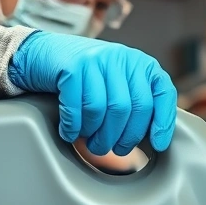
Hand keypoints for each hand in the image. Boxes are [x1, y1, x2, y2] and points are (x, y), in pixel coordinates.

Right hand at [9, 31, 176, 154]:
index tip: (157, 146)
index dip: (162, 123)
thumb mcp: (117, 84)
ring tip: (90, 142)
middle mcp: (121, 58)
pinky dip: (74, 127)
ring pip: (104, 110)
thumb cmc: (85, 78)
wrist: (43, 55)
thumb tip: (155, 138)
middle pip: (131, 108)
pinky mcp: (72, 67)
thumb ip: (136, 101)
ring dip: (96, 135)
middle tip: (112, 149)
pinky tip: (70, 132)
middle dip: (123, 137)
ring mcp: (96, 60)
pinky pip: (78, 108)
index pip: (162, 93)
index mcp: (140, 63)